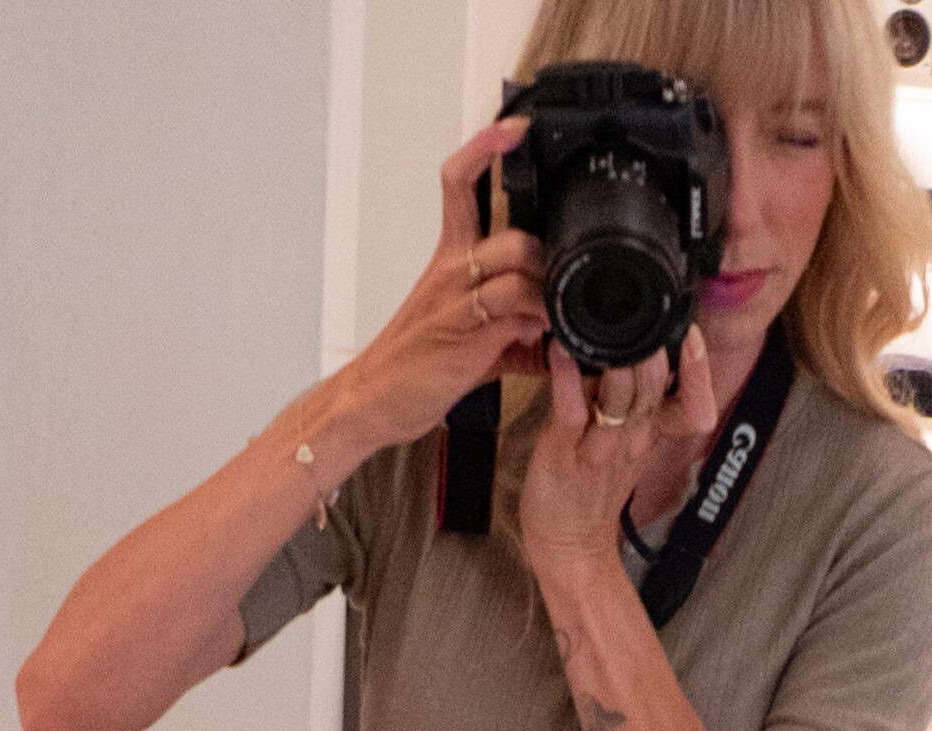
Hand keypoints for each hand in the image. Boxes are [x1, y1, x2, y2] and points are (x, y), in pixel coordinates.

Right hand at [341, 118, 547, 452]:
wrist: (373, 402)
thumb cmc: (414, 367)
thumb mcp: (468, 340)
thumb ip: (512, 333)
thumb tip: (551, 335)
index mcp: (448, 259)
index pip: (458, 183)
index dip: (484, 150)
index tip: (512, 129)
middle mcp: (450, 271)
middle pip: (511, 233)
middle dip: (546, 258)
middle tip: (559, 291)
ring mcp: (455, 301)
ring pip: (515, 266)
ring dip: (545, 293)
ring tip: (551, 323)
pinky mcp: (462, 335)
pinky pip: (513, 313)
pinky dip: (537, 325)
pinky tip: (540, 343)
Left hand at [519, 326, 717, 590]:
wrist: (569, 546)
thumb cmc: (591, 491)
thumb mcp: (632, 447)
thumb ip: (639, 404)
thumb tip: (637, 350)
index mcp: (651, 436)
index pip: (695, 407)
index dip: (699, 374)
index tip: (693, 336)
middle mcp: (631, 441)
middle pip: (654, 388)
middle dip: (652, 350)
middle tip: (642, 312)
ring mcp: (599, 449)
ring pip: (621, 397)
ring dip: (617, 359)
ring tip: (607, 325)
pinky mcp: (564, 455)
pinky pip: (572, 411)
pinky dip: (566, 378)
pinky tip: (560, 350)